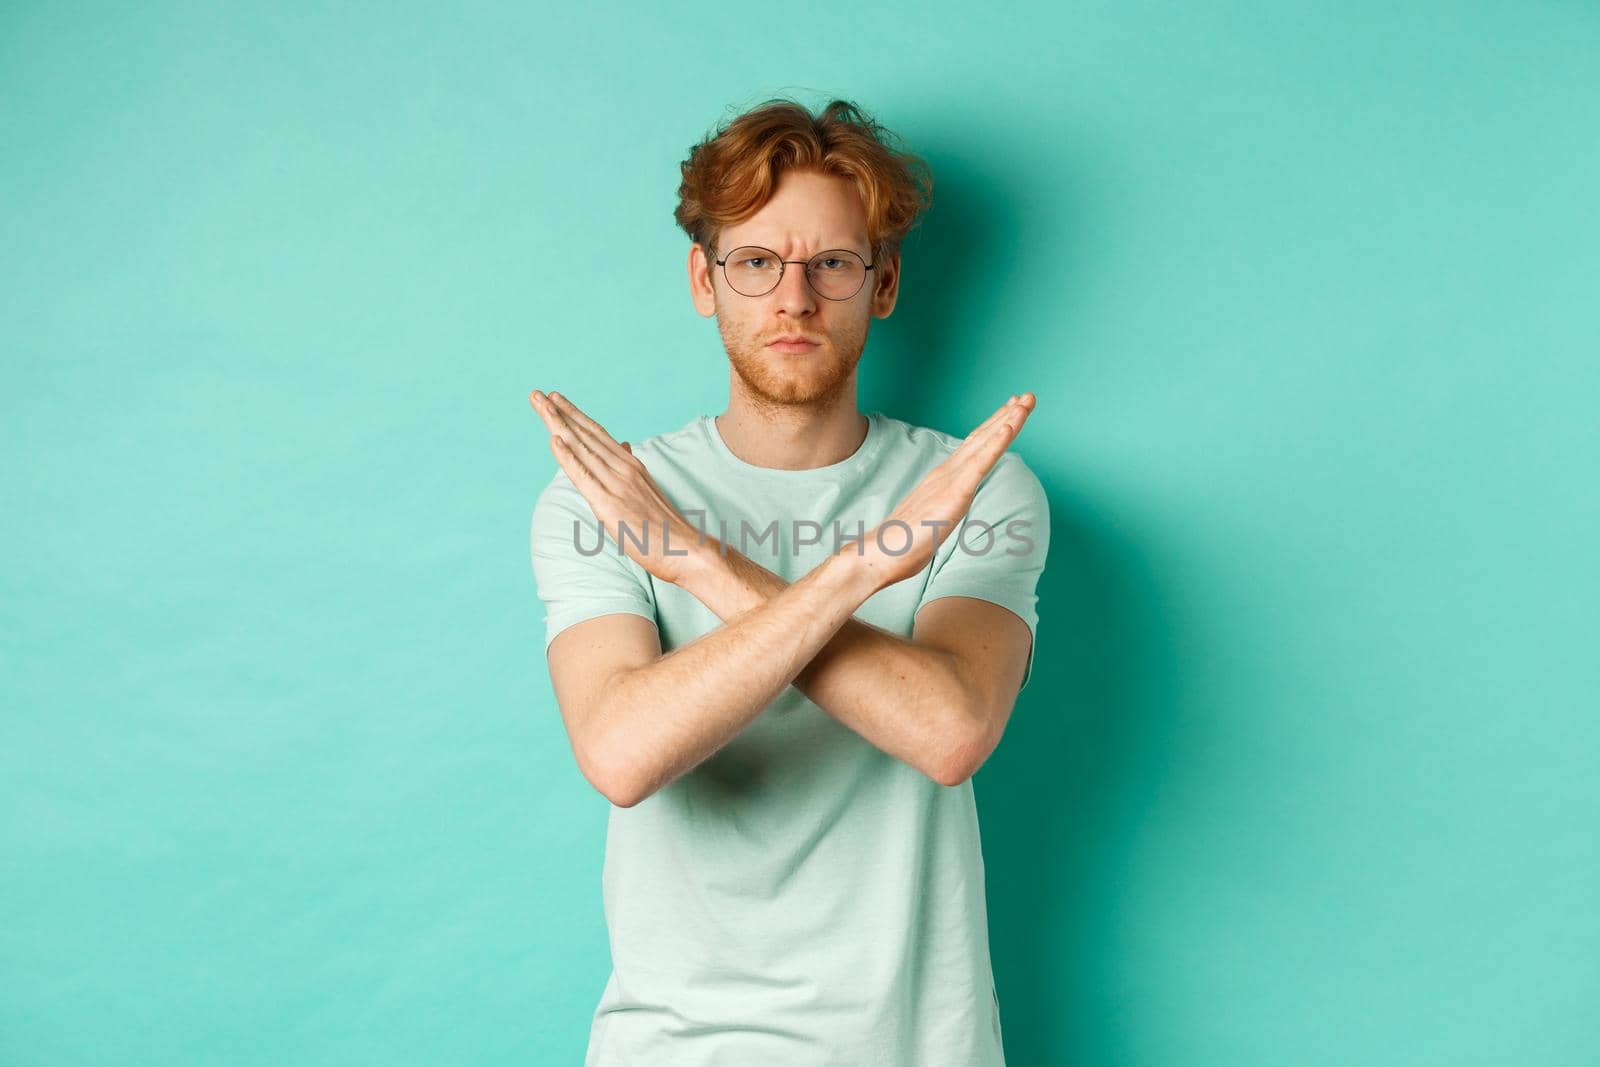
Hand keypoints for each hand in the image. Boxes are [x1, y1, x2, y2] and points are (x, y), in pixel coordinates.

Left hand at [529, 389, 713, 586]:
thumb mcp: (648, 490)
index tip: (556, 399)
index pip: (598, 434)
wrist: (687, 549)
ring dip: (558, 424)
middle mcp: (624, 469)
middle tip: (536, 394)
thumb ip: (630, 467)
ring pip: (582, 448)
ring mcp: (617, 485)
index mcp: (631, 466)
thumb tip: (622, 445)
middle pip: (586, 434)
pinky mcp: (609, 504)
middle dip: (560, 413)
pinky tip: (554, 440)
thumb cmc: (667, 528)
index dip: (575, 415)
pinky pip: (584, 476)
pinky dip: (567, 457)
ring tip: (540, 403)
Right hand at [845, 392, 1036, 591]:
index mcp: (942, 480)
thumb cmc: (899, 546)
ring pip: (985, 444)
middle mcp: (946, 474)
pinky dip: (997, 443)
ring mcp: (950, 481)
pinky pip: (980, 464)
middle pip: (981, 438)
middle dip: (1006, 415)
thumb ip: (941, 514)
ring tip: (1025, 400)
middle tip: (1027, 396)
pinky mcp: (955, 494)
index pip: (972, 448)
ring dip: (1007, 420)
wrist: (878, 554)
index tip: (1009, 410)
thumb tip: (944, 518)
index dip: (992, 428)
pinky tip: (1009, 427)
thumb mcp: (929, 525)